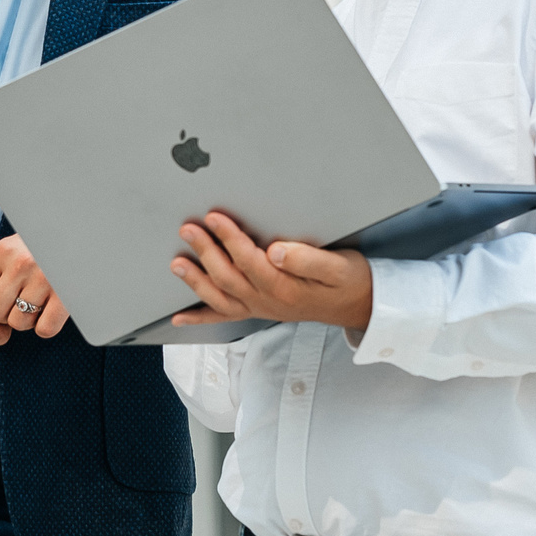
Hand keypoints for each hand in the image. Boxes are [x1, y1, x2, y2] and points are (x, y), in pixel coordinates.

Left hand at [0, 235, 69, 337]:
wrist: (81, 238)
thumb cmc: (38, 249)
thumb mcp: (5, 253)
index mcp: (3, 253)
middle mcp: (22, 264)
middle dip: (2, 315)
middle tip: (16, 303)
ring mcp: (46, 280)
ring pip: (18, 323)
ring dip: (25, 320)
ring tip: (34, 303)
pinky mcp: (66, 297)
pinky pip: (45, 329)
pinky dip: (46, 326)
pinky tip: (49, 311)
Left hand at [169, 211, 373, 339]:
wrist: (358, 305)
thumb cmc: (348, 280)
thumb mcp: (338, 265)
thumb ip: (306, 258)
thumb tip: (275, 250)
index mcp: (285, 287)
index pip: (249, 260)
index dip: (229, 238)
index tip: (215, 217)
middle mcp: (268, 301)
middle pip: (228, 276)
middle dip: (205, 252)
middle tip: (188, 229)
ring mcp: (261, 308)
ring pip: (221, 297)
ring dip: (196, 280)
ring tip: (176, 263)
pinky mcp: (259, 310)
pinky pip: (226, 316)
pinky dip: (201, 318)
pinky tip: (180, 318)